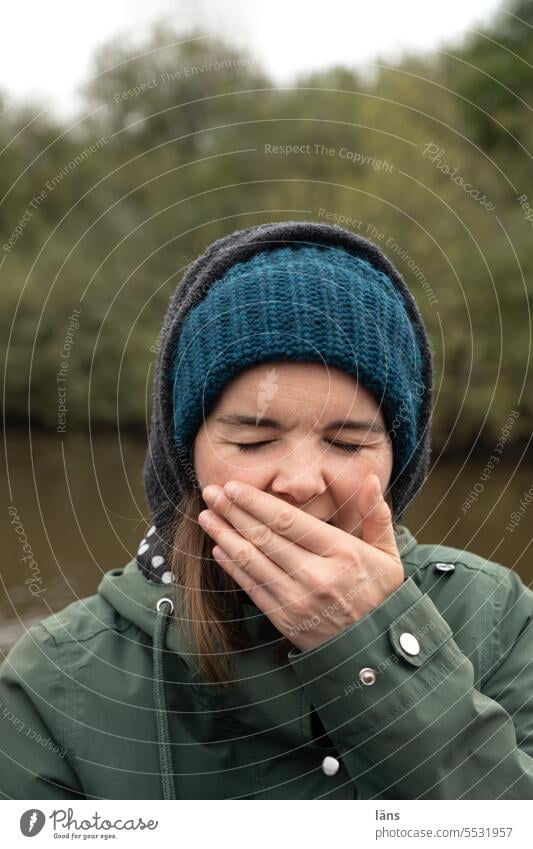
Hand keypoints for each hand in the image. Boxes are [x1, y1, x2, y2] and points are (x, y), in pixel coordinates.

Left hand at [199, 474, 403, 651]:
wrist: (375, 651)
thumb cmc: (381, 596)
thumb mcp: (388, 556)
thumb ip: (376, 516)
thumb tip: (369, 479)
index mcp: (342, 552)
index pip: (289, 521)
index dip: (257, 503)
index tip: (234, 487)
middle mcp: (318, 575)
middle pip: (265, 537)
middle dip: (233, 512)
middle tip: (211, 492)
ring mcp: (299, 600)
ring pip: (253, 561)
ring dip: (225, 536)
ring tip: (206, 517)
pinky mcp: (285, 620)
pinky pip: (253, 588)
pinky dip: (233, 567)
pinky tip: (219, 548)